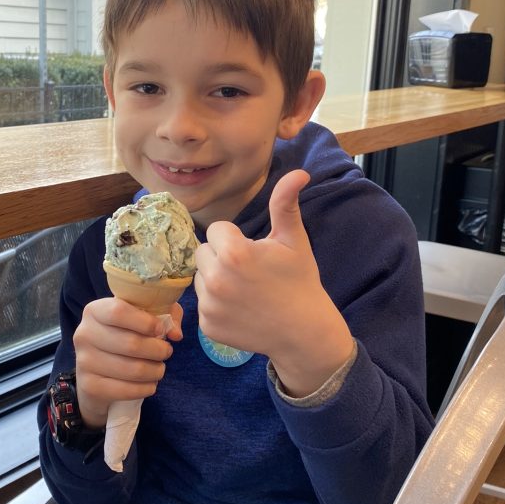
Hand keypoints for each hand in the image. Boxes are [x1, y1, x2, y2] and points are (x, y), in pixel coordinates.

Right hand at [73, 298, 183, 427]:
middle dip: (158, 350)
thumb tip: (175, 334)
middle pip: (131, 343)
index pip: (119, 312)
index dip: (146, 322)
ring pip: (132, 369)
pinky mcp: (89, 386)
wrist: (96, 373)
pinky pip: (126, 390)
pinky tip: (150, 384)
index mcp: (94, 311)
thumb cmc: (124, 337)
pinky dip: (146, 388)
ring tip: (159, 368)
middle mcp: (84, 334)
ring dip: (155, 371)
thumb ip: (166, 316)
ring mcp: (84, 361)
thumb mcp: (143, 318)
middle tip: (166, 352)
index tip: (160, 329)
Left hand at [195, 169, 352, 396]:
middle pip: (203, 252)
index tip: (256, 253)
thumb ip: (285, 203)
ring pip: (200, 277)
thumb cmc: (300, 281)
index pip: (217, 230)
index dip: (236, 239)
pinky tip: (240, 308)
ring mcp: (209, 306)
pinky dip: (217, 305)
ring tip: (245, 290)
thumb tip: (299, 172)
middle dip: (222, 257)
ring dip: (216, 279)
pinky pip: (202, 303)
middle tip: (249, 271)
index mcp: (233, 253)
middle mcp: (215, 280)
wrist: (304, 331)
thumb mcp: (294, 240)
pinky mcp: (207, 326)